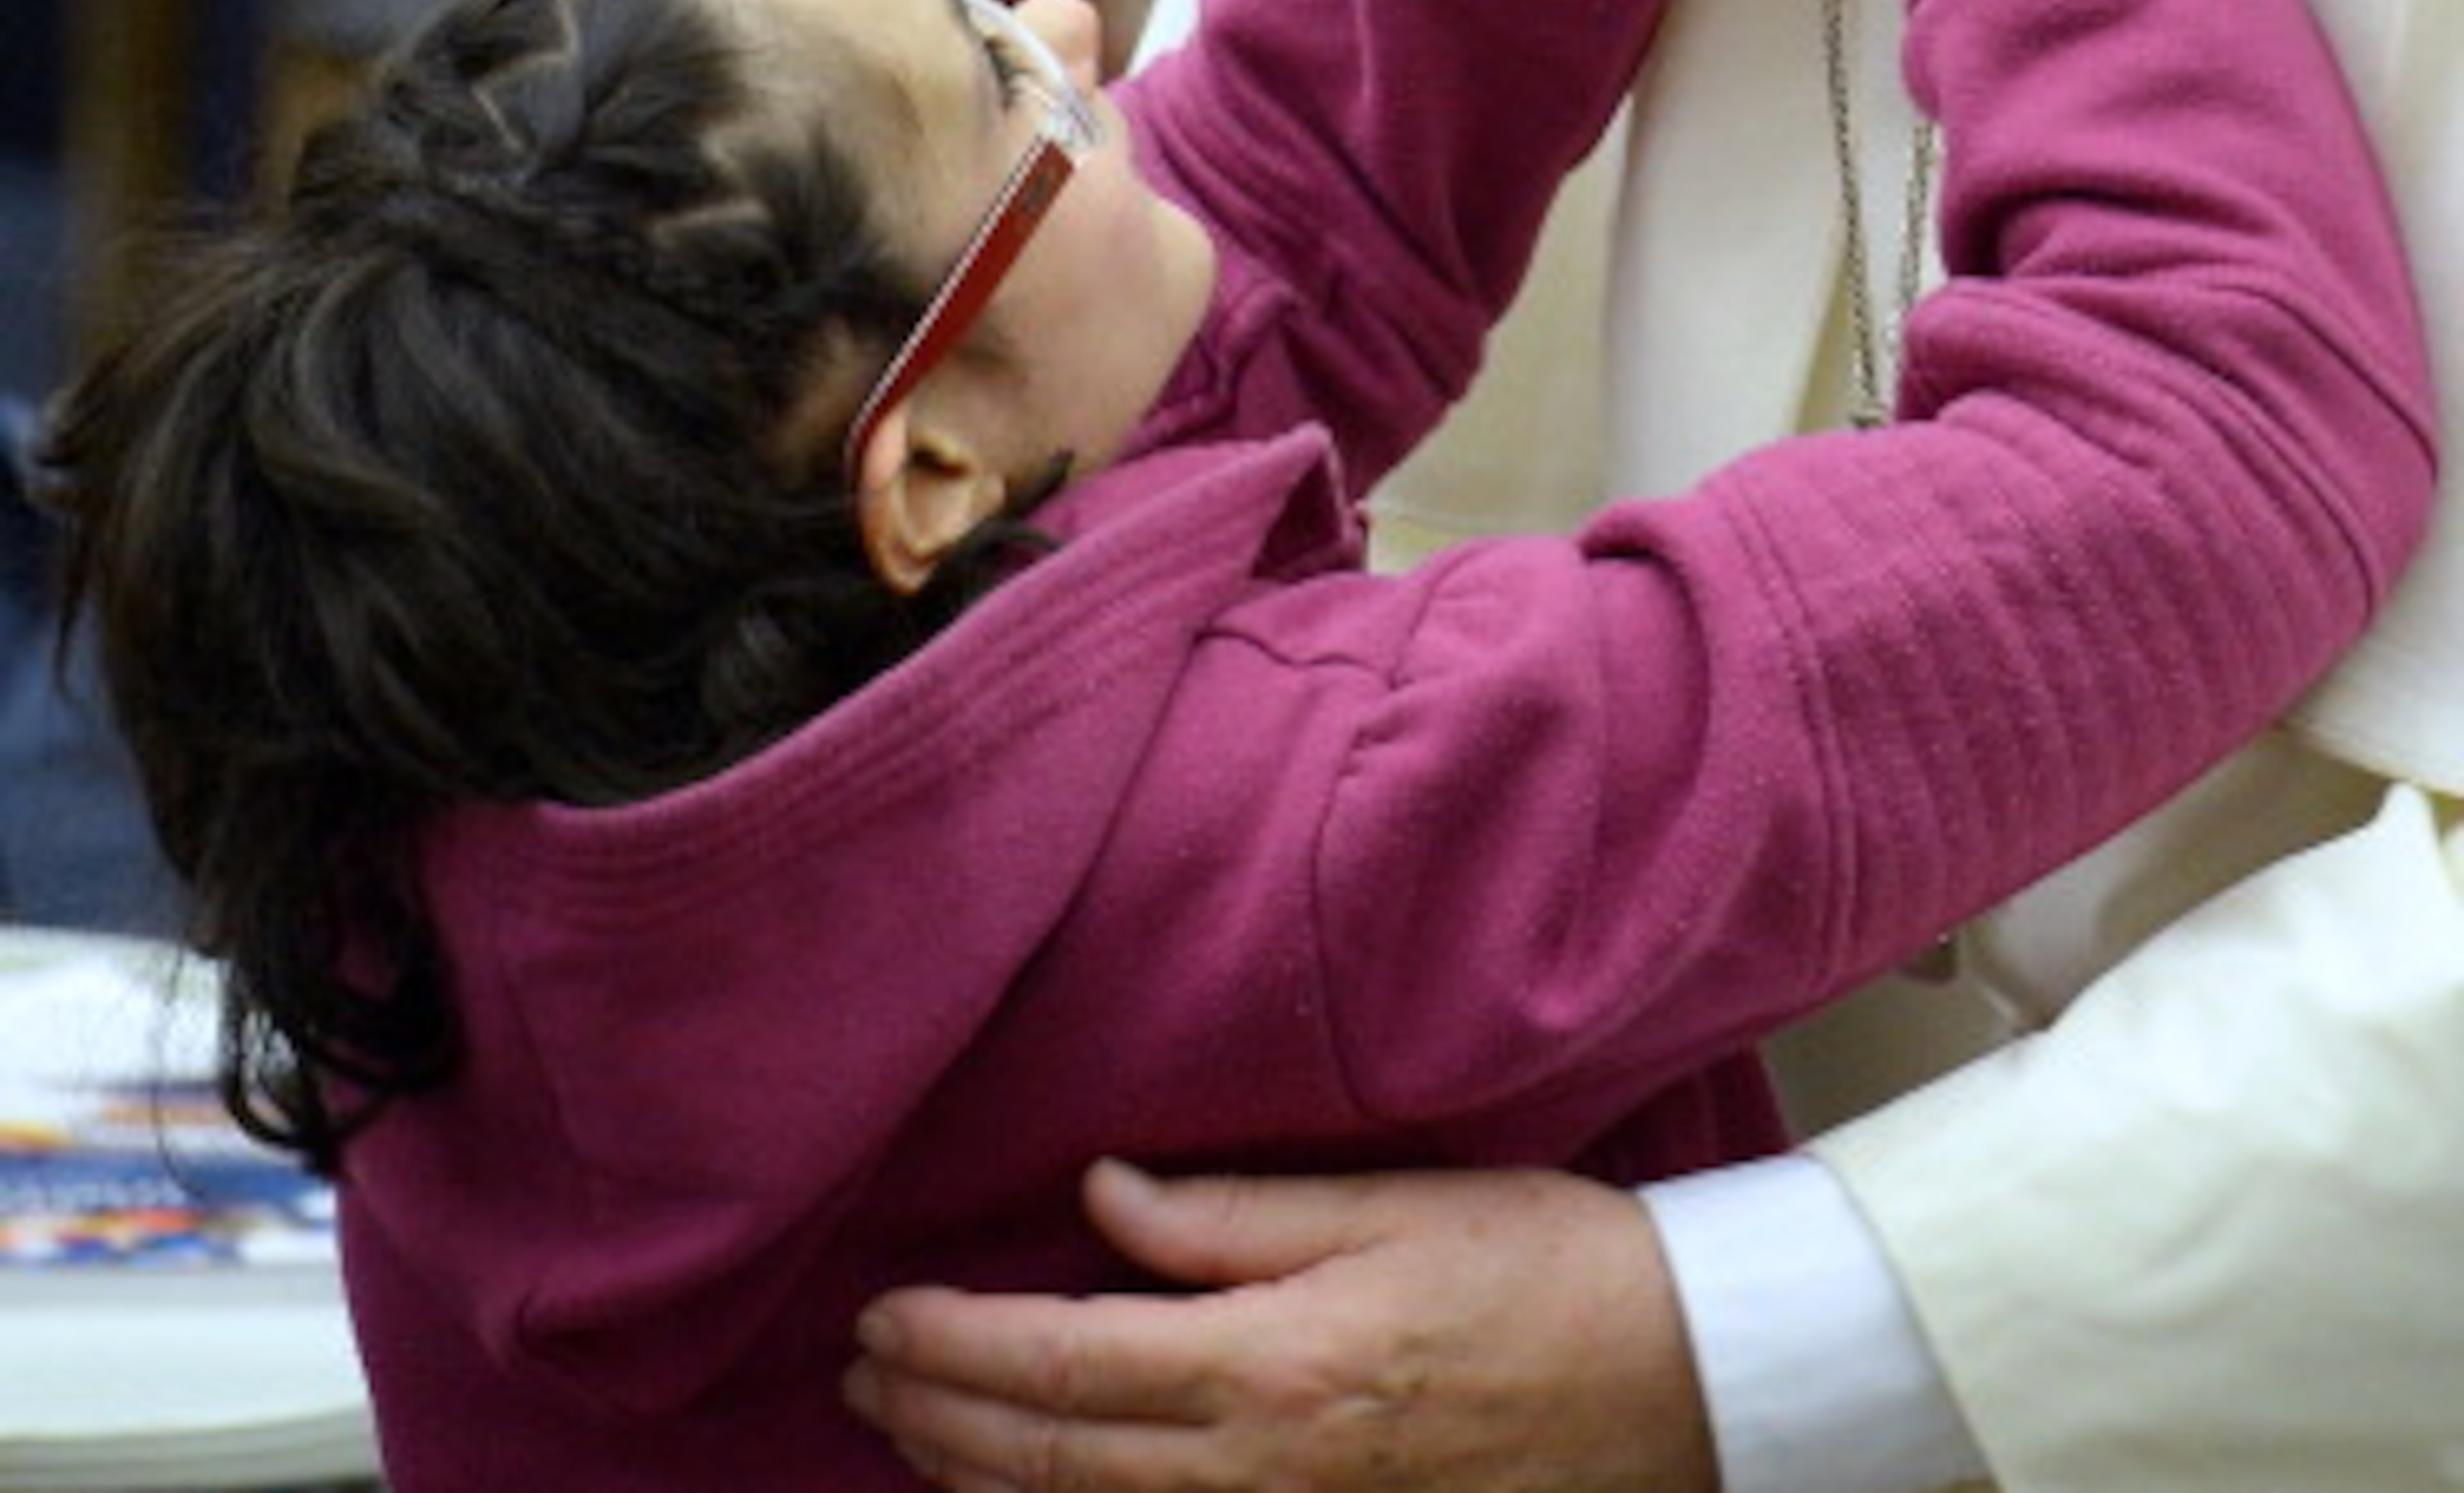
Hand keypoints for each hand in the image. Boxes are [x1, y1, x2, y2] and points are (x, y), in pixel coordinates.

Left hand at [847, 1158, 1713, 1492]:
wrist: (1682, 1382)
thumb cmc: (1542, 1267)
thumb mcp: (1388, 1205)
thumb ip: (1234, 1215)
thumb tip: (1102, 1197)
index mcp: (1275, 1365)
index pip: (1070, 1365)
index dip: (960, 1346)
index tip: (883, 1316)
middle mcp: (1269, 1470)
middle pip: (1062, 1460)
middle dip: (944, 1418)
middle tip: (862, 1373)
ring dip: (989, 1483)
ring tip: (911, 1437)